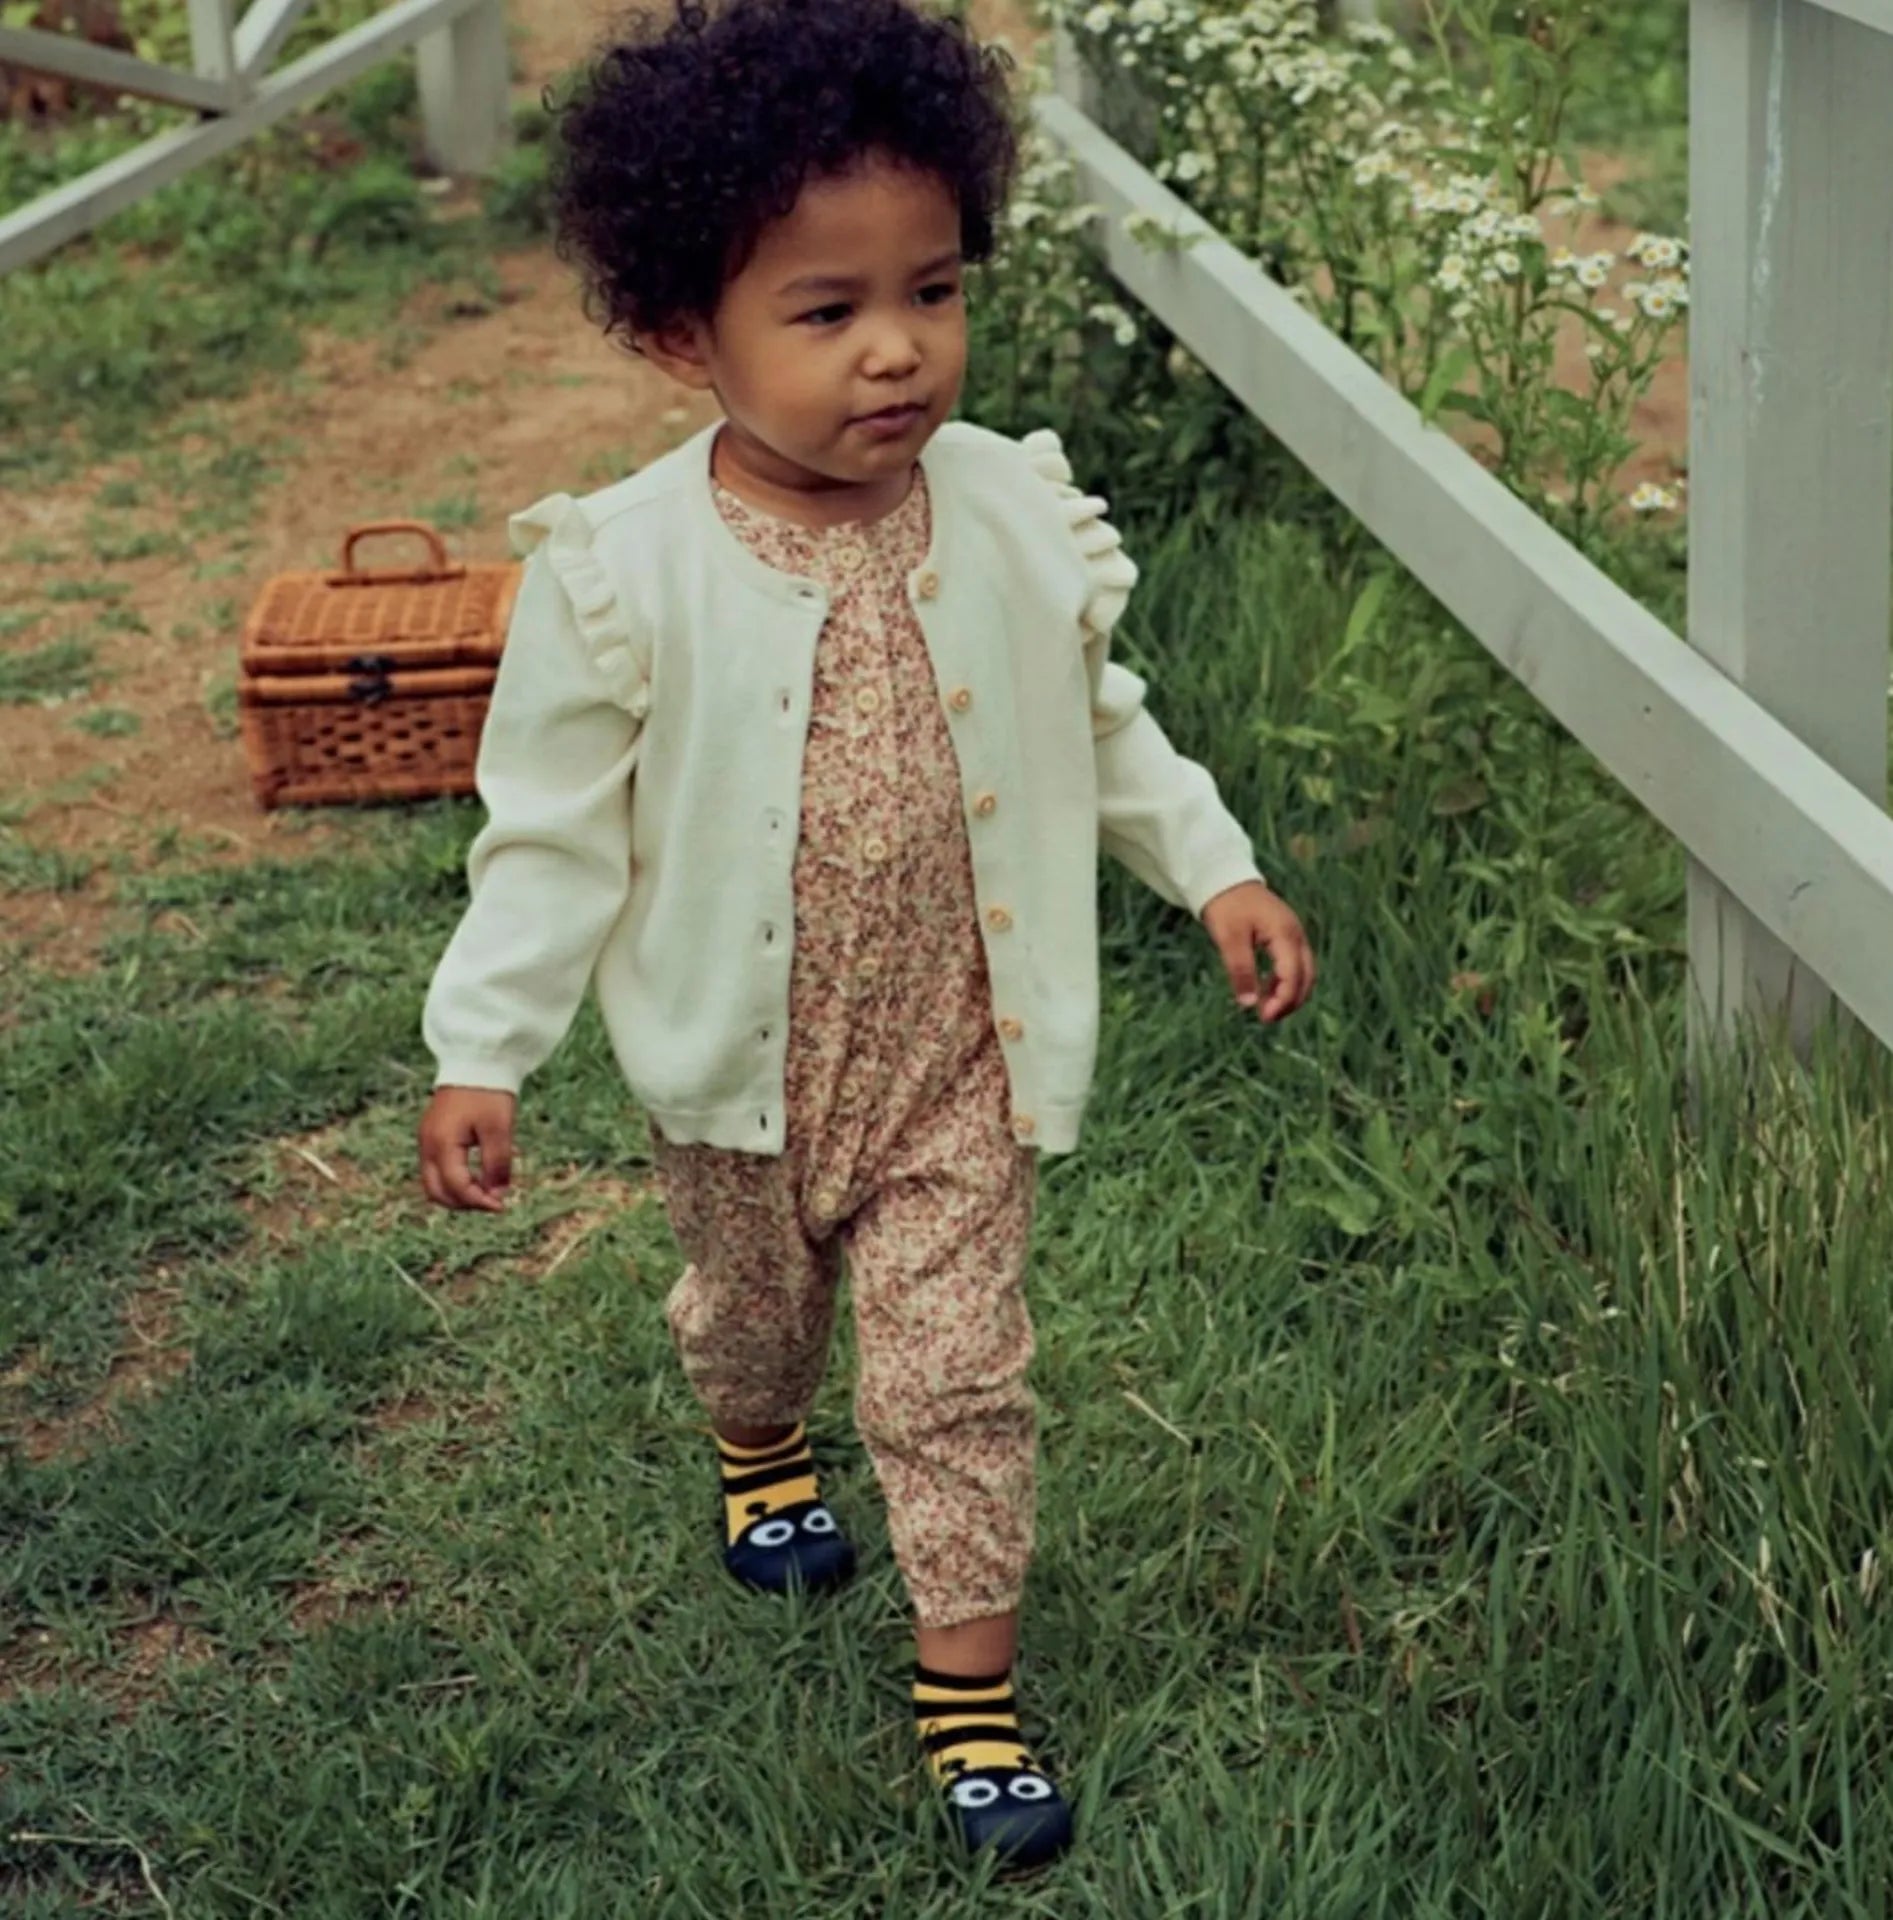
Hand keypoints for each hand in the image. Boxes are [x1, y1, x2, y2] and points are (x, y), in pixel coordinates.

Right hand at [419, 1086, 517, 1210]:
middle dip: (465, 1204)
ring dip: (458, 1195)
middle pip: (437, 1192)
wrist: (476, 1060)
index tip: (502, 1205)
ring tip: (487, 1193)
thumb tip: (498, 1195)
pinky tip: (478, 1178)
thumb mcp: (499, 1129)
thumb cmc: (488, 1093)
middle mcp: (427, 1145)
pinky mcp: (432, 1136)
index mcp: (441, 1143)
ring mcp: (426, 1140)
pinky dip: (454, 1181)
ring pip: (434, 1183)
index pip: (456, 1187)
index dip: (479, 1201)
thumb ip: (497, 1164)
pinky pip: (437, 1169)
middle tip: (493, 1203)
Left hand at [1201, 881, 1315, 1023]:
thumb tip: (1248, 1003)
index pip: (1294, 975)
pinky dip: (1285, 981)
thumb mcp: (1229, 939)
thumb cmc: (1226, 906)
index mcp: (1285, 934)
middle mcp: (1296, 935)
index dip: (1283, 1000)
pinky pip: (1295, 964)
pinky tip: (1266, 991)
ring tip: (1266, 1009)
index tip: (1264, 1017)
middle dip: (1291, 1001)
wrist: (1225, 879)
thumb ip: (1240, 970)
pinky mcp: (1287, 936)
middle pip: (1306, 977)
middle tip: (1267, 1018)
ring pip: (1304, 972)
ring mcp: (1294, 935)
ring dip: (1289, 993)